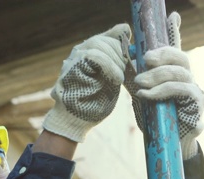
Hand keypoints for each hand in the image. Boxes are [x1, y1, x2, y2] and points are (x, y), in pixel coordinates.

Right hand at [43, 24, 130, 142]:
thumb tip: (131, 47)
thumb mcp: (111, 80)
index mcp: (91, 51)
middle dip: (121, 55)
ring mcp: (75, 57)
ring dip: (115, 62)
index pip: (112, 33)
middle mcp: (80, 50)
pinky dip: (110, 67)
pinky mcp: (73, 65)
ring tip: (118, 79)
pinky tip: (115, 80)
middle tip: (123, 74)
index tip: (131, 56)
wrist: (76, 120)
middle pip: (107, 39)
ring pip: (100, 44)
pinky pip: (95, 56)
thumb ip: (118, 64)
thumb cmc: (94, 103)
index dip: (124, 41)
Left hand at [124, 12, 203, 159]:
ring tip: (139, 82)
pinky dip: (160, 91)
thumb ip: (137, 75)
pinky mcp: (195, 104)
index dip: (175, 32)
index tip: (172, 16)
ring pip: (180, 72)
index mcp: (174, 73)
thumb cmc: (156, 117)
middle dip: (162, 54)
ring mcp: (194, 90)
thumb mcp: (142, 93)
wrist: (167, 144)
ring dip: (156, 75)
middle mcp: (187, 78)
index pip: (175, 49)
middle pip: (180, 56)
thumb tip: (125, 55)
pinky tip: (146, 95)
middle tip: (145, 59)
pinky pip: (180, 90)